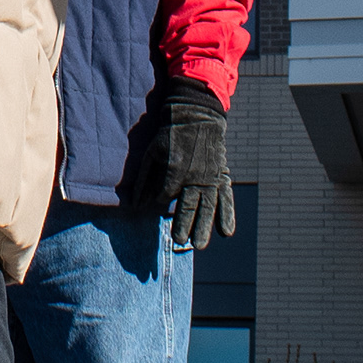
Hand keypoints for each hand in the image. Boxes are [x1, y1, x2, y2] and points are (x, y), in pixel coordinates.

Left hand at [160, 81, 232, 251]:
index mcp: (174, 172)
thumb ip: (143, 179)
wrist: (197, 115)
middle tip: (178, 242)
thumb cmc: (170, 134)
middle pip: (187, 208)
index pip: (165, 196)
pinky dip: (227, 215)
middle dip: (182, 227)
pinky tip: (226, 232)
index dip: (159, 203)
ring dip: (203, 228)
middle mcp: (193, 179)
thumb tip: (134, 204)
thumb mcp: (151, 153)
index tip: (155, 210)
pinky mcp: (221, 176)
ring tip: (198, 246)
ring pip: (207, 208)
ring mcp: (209, 178)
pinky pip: (226, 198)